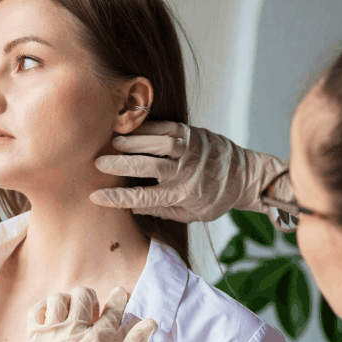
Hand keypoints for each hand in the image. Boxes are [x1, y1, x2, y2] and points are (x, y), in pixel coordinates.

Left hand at [23, 286, 157, 341]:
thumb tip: (150, 323)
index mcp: (98, 340)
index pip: (112, 310)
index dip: (118, 298)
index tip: (119, 292)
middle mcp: (75, 332)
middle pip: (83, 296)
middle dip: (90, 298)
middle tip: (91, 310)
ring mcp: (52, 334)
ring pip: (58, 299)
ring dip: (67, 302)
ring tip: (70, 313)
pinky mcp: (34, 341)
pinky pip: (36, 311)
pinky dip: (44, 309)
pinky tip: (51, 317)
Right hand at [91, 121, 291, 223]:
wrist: (245, 175)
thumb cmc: (216, 198)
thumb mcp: (191, 215)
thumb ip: (162, 211)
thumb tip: (132, 208)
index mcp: (182, 194)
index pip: (144, 198)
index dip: (118, 197)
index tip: (96, 197)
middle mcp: (185, 171)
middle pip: (147, 167)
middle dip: (120, 164)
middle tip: (97, 163)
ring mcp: (190, 150)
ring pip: (156, 143)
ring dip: (132, 142)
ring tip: (112, 142)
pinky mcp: (192, 133)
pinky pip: (166, 127)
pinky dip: (146, 127)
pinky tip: (130, 128)